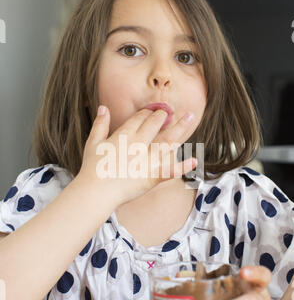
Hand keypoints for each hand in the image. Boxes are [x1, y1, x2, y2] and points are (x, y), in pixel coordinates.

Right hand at [77, 105, 196, 205]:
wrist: (96, 192)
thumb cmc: (92, 168)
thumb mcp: (93, 142)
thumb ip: (100, 124)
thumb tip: (103, 107)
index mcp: (124, 135)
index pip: (141, 118)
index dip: (149, 112)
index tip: (155, 110)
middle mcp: (139, 144)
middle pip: (156, 124)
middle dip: (165, 116)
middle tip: (172, 111)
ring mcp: (147, 160)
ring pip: (168, 141)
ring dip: (180, 128)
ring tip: (190, 117)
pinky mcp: (152, 177)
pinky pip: (170, 170)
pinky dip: (183, 166)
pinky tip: (194, 160)